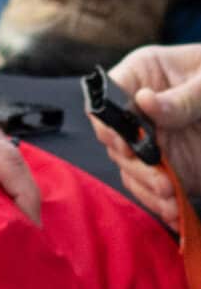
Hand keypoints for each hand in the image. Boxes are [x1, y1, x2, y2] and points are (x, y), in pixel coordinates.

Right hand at [88, 42, 200, 223]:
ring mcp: (150, 139)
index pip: (107, 98)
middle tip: (161, 179)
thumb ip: (182, 97)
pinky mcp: (166, 165)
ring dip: (148, 188)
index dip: (110, 122)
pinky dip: (161, 203)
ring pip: (130, 168)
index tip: (125, 143)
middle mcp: (137, 110)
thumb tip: (144, 101)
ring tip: (171, 200)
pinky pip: (151, 187)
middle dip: (135, 164)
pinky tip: (176, 213)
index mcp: (141, 75)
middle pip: (114, 140)